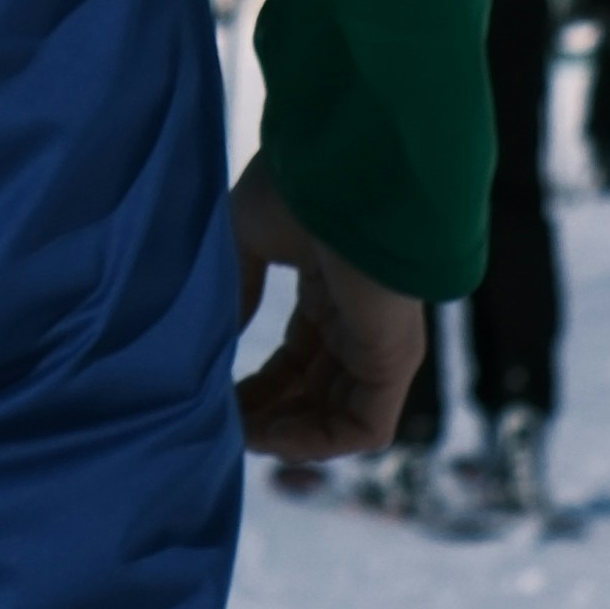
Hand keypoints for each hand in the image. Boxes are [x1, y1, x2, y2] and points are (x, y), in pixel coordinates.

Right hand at [227, 158, 419, 463]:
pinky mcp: (395, 360)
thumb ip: (237, 289)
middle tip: (220, 424)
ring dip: (288, 434)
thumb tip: (218, 338)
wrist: (344, 166)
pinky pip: (363, 426)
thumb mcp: (248, 238)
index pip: (298, 358)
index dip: (258, 385)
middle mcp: (358, 324)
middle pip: (315, 391)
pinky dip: (318, 442)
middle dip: (268, 413)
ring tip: (239, 436)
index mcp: (329, 291)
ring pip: (337, 415)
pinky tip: (271, 437)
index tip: (215, 396)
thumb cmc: (296, 188)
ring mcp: (380, 345)